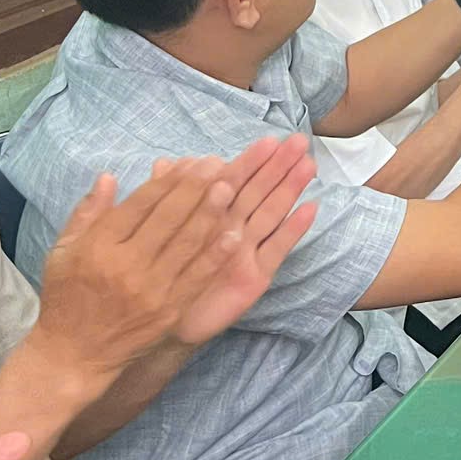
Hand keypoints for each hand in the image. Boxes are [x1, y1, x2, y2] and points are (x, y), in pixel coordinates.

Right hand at [28, 158, 237, 379]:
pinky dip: (217, 255)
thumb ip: (87, 212)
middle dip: (195, 189)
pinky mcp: (169, 311)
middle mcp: (125, 266)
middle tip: (218, 164)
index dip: (168, 181)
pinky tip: (235, 235)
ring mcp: (150, 290)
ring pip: (187, 244)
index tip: (190, 162)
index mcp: (98, 246)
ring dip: (211, 214)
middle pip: (167, 219)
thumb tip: (108, 176)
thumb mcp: (63, 252)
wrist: (75, 355)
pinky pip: (198, 277)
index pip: (139, 205)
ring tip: (230, 188)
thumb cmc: (67, 297)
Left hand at [169, 136, 321, 347]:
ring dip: (290, 189)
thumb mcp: (150, 234)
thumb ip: (159, 199)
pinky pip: (276, 249)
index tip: (269, 139)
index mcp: (207, 215)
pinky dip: (293, 229)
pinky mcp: (256, 276)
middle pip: (258, 192)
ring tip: (308, 165)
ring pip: (271, 213)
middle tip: (299, 141)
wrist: (155, 320)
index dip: (250, 160)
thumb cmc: (155, 274)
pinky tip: (310, 208)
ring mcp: (246, 251)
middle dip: (278, 166)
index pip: (232, 180)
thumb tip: (162, 161)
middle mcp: (230, 228)